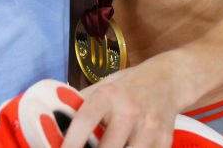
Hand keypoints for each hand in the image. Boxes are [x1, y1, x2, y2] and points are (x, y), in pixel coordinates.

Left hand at [62, 64, 180, 147]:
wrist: (169, 80)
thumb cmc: (128, 86)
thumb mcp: (104, 86)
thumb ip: (81, 103)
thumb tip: (54, 122)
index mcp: (108, 95)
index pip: (86, 120)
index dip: (72, 142)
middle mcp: (129, 110)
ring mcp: (149, 127)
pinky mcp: (164, 141)